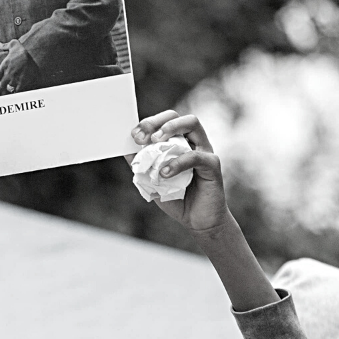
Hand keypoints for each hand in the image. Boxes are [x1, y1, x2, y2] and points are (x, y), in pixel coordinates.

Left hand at [0, 42, 35, 91]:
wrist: (33, 54)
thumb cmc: (22, 49)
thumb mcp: (13, 44)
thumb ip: (4, 45)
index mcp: (4, 66)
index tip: (0, 78)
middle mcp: (8, 73)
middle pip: (1, 84)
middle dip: (4, 84)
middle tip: (7, 82)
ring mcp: (15, 78)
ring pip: (9, 88)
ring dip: (11, 87)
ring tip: (14, 85)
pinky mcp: (22, 82)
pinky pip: (17, 90)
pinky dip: (17, 90)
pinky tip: (19, 87)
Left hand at [130, 110, 233, 236]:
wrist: (198, 222)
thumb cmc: (177, 199)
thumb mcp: (152, 181)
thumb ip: (143, 165)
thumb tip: (126, 149)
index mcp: (179, 143)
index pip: (164, 121)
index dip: (148, 124)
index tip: (134, 136)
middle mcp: (193, 142)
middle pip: (177, 116)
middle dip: (156, 121)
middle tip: (141, 137)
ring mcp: (204, 151)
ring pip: (192, 124)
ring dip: (170, 129)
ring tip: (155, 142)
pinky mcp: (212, 165)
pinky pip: (196, 156)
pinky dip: (178, 162)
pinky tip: (164, 174)